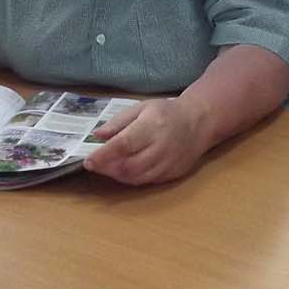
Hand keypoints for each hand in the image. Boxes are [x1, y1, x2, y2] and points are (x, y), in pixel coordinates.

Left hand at [82, 98, 211, 185]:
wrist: (199, 121)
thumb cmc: (166, 112)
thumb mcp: (141, 107)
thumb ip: (119, 122)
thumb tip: (97, 136)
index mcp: (152, 126)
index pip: (123, 145)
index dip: (104, 155)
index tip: (88, 161)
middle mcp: (162, 147)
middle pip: (129, 165)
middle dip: (108, 168)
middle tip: (95, 165)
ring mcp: (169, 163)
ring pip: (137, 177)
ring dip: (118, 176)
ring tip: (107, 168)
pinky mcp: (173, 173)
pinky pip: (148, 181)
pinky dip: (132, 179)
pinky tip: (124, 171)